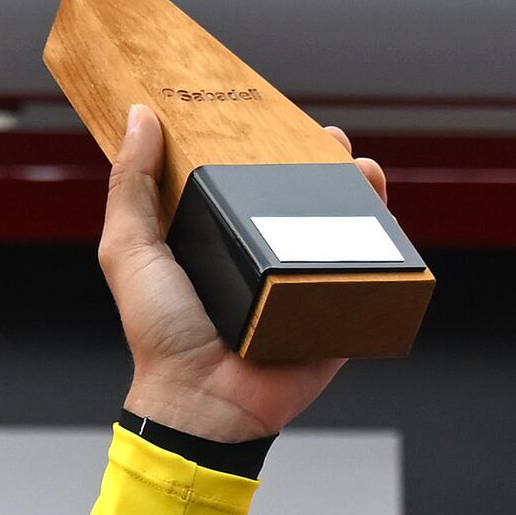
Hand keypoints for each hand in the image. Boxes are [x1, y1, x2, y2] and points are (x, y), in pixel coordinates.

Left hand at [100, 107, 384, 446]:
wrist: (205, 403)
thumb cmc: (162, 335)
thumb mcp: (131, 252)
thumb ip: (130, 187)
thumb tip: (139, 118)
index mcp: (216, 236)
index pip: (245, 177)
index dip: (263, 142)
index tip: (274, 112)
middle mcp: (262, 253)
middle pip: (302, 192)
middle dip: (323, 159)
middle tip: (328, 138)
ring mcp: (302, 279)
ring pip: (344, 222)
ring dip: (360, 187)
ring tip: (358, 167)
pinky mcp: (335, 307)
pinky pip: (370, 267)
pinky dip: (385, 236)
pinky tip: (380, 208)